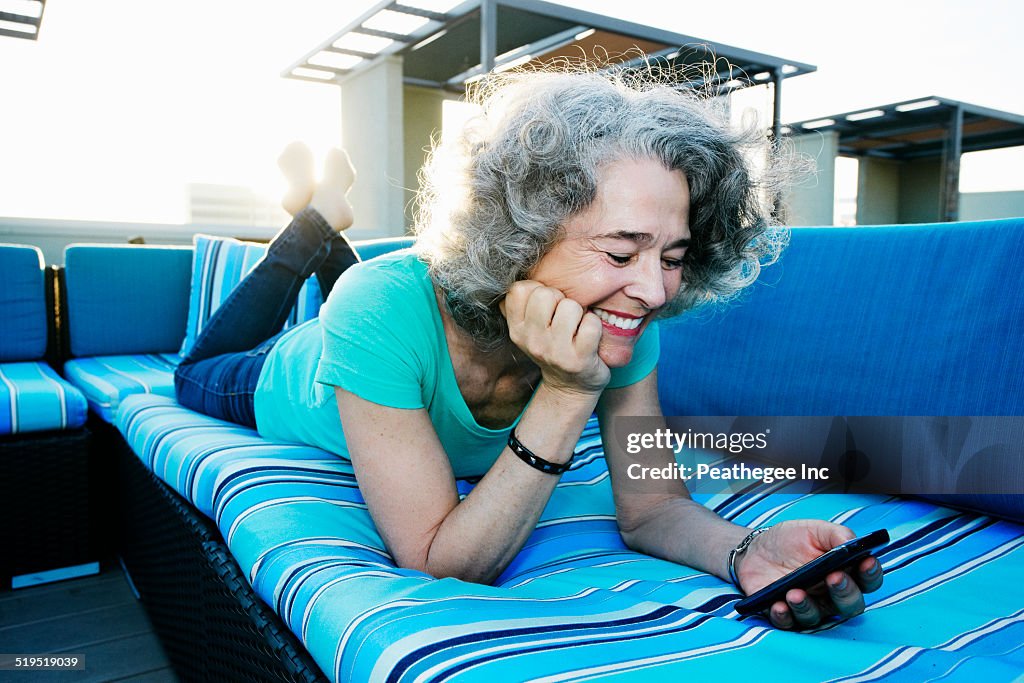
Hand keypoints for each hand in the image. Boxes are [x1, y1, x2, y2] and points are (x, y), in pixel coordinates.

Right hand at [499, 280, 609, 395]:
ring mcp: (555, 351)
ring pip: (570, 306)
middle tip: (564, 317)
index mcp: (516, 329)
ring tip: (576, 328)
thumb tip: (522, 271)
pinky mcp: (579, 359)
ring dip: (579, 313)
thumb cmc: (553, 347)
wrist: (570, 387)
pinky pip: (591, 323)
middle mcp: (531, 341)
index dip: (537, 289)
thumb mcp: (530, 329)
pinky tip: (589, 337)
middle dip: (560, 299)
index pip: (519, 289)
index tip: (546, 306)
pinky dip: (595, 326)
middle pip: (545, 294)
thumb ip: (523, 303)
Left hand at [734, 520, 883, 629]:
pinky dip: (784, 616)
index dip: (871, 574)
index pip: (867, 581)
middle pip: (850, 605)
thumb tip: (854, 542)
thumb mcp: (814, 530)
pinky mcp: (783, 613)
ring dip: (808, 606)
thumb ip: (837, 535)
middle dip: (845, 592)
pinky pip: (788, 623)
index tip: (866, 562)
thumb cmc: (791, 540)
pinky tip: (778, 605)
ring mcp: (808, 607)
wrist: (755, 548)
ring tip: (795, 592)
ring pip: (817, 617)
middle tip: (833, 577)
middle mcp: (830, 595)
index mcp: (844, 573)